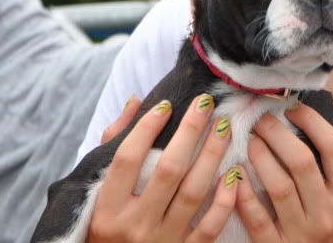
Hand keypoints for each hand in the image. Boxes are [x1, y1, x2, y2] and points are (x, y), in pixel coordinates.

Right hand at [87, 94, 238, 242]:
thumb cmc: (106, 227)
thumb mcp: (98, 192)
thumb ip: (114, 146)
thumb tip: (137, 103)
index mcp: (107, 209)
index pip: (128, 159)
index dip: (147, 128)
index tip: (167, 104)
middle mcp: (134, 226)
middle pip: (168, 170)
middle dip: (190, 132)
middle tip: (206, 103)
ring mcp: (161, 241)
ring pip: (193, 193)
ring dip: (212, 156)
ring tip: (224, 127)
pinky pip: (210, 227)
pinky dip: (224, 200)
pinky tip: (234, 173)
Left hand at [236, 104, 332, 241]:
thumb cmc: (328, 233)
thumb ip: (327, 172)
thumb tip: (301, 123)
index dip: (312, 122)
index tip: (293, 108)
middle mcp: (329, 215)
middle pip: (301, 161)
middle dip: (277, 133)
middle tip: (261, 119)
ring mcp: (303, 234)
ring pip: (278, 186)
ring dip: (259, 156)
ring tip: (249, 140)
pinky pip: (256, 217)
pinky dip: (243, 194)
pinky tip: (234, 176)